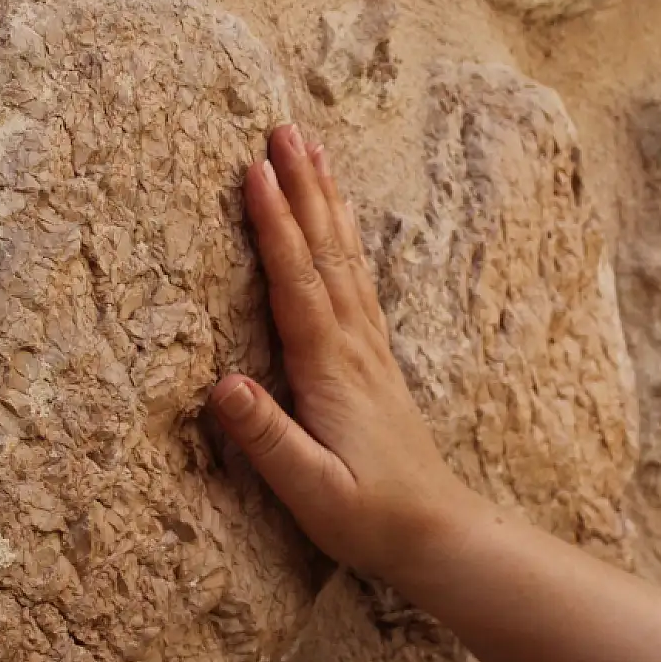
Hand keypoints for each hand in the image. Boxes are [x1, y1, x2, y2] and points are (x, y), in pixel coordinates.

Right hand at [211, 125, 478, 579]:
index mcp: (331, 371)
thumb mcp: (312, 491)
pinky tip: (339, 222)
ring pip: (344, 257)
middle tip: (283, 127)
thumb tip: (222, 386)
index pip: (296, 283)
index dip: (275, 225)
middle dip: (303, 186)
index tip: (255, 170)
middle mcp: (353, 347)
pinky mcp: (374, 361)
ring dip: (327, 200)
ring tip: (313, 149)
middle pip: (325, 251)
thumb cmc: (370, 519)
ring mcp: (368, 349)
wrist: (438, 534)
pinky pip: (356, 281)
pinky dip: (343, 239)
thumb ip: (267, 439)